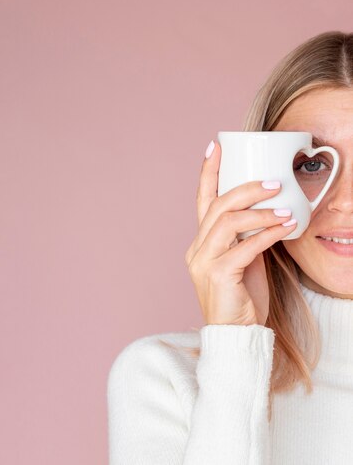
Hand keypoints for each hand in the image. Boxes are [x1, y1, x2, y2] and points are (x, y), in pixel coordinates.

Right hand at [184, 140, 296, 325]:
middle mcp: (196, 249)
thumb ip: (248, 236)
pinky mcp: (217, 276)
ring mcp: (203, 263)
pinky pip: (244, 248)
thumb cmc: (242, 297)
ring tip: (286, 208)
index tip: (216, 147)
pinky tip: (285, 228)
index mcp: (200, 242)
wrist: (236, 334)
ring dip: (259, 212)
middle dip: (245, 188)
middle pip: (216, 207)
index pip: (202, 200)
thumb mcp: (245, 259)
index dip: (208, 172)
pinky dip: (266, 234)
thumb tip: (271, 209)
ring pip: (226, 223)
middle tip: (274, 181)